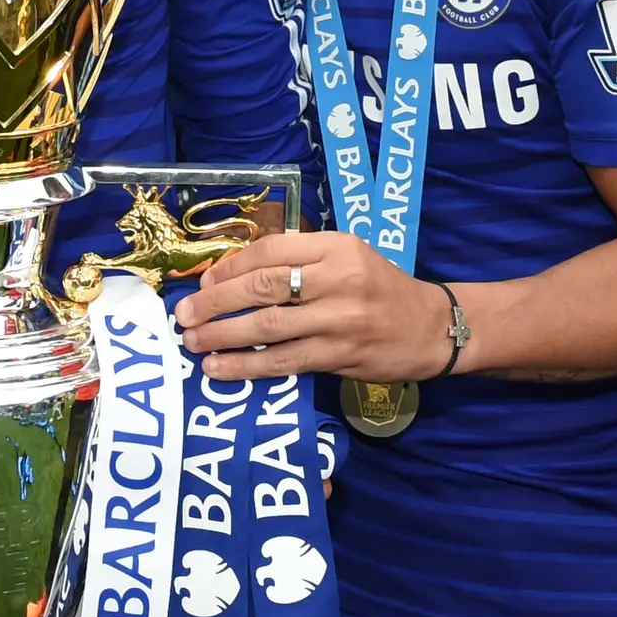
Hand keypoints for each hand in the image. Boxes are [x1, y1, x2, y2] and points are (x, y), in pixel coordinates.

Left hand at [169, 231, 454, 383]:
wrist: (431, 328)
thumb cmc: (381, 289)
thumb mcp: (348, 258)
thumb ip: (302, 261)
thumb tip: (233, 276)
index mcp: (338, 247)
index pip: (272, 251)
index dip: (230, 267)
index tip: (204, 283)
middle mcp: (339, 279)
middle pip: (264, 287)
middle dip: (216, 302)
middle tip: (184, 316)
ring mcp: (340, 320)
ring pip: (268, 326)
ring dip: (223, 336)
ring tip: (192, 343)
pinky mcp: (340, 355)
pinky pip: (284, 361)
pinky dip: (246, 366)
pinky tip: (220, 370)